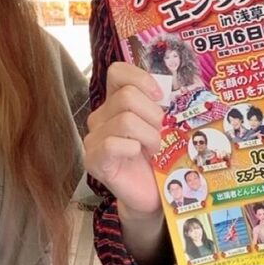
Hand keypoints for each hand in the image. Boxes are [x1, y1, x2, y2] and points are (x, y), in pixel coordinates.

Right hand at [84, 62, 165, 215]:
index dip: (141, 79)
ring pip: (125, 120)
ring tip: (154, 149)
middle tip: (161, 133)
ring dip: (149, 135)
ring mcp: (94, 138)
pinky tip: (137, 155)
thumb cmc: (158, 156)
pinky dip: (133, 148)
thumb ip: (161, 104)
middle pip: (127, 96)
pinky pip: (113, 144)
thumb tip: (169, 90)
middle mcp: (101, 117)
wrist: (152, 192)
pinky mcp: (93, 160)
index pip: (117, 72)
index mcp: (116, 102)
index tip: (160, 96)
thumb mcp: (163, 125)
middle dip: (153, 114)